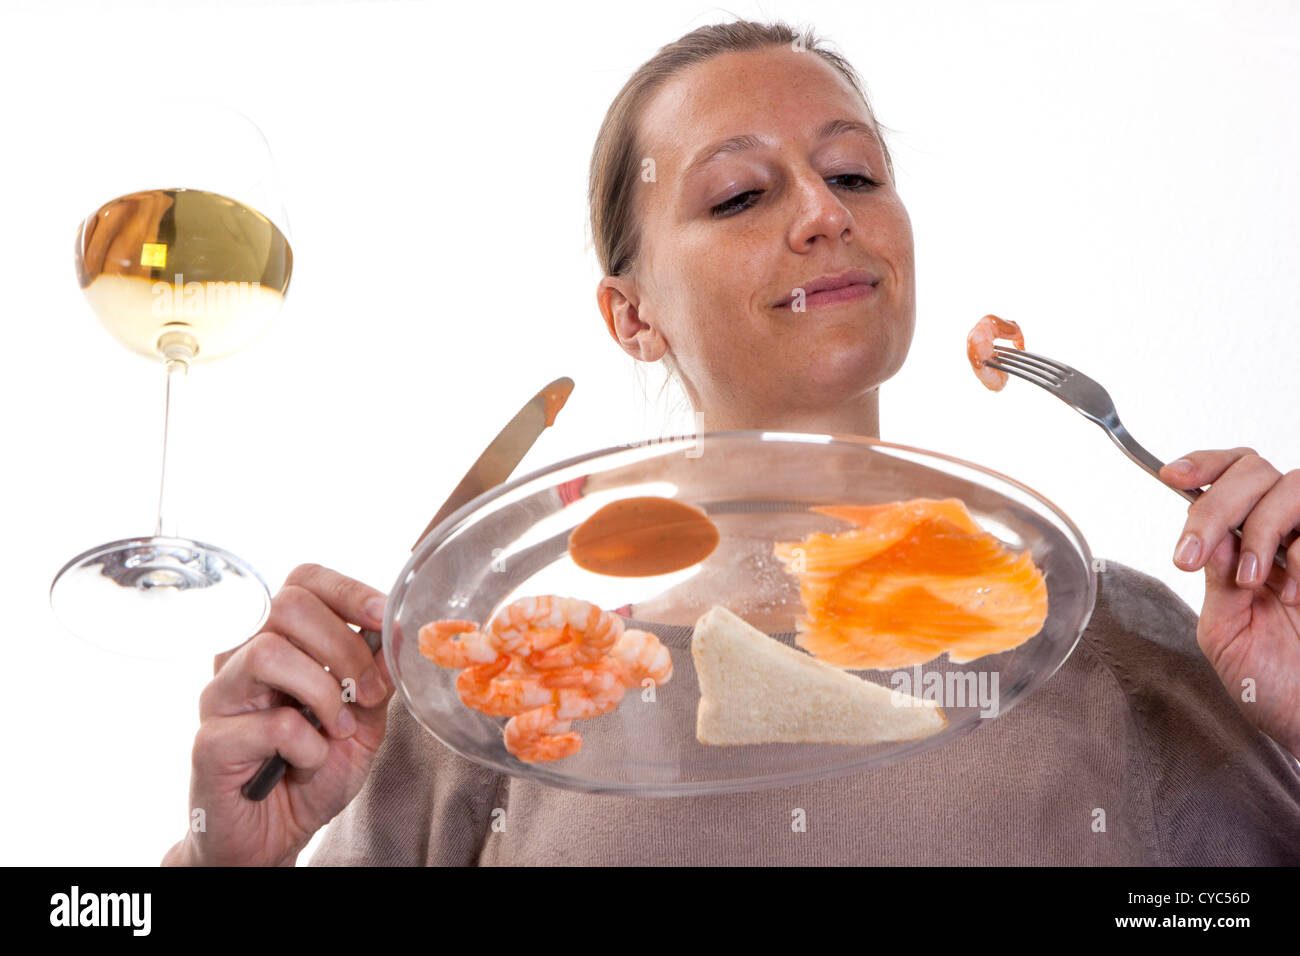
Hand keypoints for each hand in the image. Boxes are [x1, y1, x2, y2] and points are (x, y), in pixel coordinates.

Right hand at [162, 564, 393, 865]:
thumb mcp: (363, 720)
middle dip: (344, 647)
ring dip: (322, 692)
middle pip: (287, 605)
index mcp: (281, 640)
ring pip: (268, 652)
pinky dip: (307, 746)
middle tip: (365, 693)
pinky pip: (268, 723)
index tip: (386, 618)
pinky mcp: (210, 742)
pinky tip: (308, 763)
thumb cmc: (313, 769)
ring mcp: (220, 697)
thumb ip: (376, 677)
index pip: (304, 581)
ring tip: (337, 729)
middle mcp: (243, 657)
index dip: (349, 590)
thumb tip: (397, 638)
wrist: (275, 835)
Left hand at [1159, 448, 1299, 758]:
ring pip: (1293, 485)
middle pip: (1254, 470)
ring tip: (1252, 580)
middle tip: (1193, 554)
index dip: (1204, 465)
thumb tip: (1207, 534)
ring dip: (1261, 528)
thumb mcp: (1225, 631)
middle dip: (1215, 506)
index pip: (1230, 476)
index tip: (1172, 476)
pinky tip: (1293, 592)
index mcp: (1249, 544)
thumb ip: (1217, 579)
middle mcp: (1286, 535)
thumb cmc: (1271, 685)